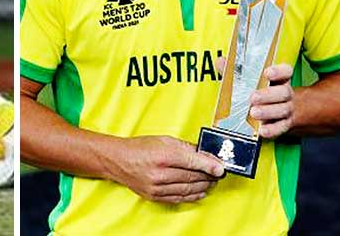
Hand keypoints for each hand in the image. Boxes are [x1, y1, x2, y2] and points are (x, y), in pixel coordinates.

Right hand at [110, 135, 224, 203]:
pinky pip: (180, 198)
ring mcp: (157, 187)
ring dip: (204, 185)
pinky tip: (200, 191)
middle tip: (218, 172)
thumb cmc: (138, 148)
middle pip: (193, 176)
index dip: (211, 165)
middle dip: (209, 175)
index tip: (222, 168)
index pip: (193, 161)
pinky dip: (193, 195)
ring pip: (189, 188)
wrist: (117, 160)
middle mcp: (160, 172)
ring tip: (210, 181)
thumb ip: (185, 147)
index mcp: (162, 154)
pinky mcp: (155, 196)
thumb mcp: (163, 140)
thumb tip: (205, 154)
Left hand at [216, 58, 293, 138]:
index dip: (278, 71)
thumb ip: (235, 70)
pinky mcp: (283, 125)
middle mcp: (285, 94)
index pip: (285, 72)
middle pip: (284, 92)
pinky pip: (280, 128)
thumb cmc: (261, 91)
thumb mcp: (249, 79)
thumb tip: (221, 62)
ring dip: (268, 112)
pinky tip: (262, 130)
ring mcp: (286, 110)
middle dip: (268, 95)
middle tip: (252, 98)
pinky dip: (271, 130)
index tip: (267, 73)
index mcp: (279, 79)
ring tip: (253, 113)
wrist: (280, 112)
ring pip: (283, 110)